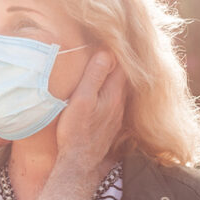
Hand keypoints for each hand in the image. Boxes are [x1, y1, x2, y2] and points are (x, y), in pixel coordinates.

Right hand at [55, 51, 125, 170]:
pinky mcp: (112, 123)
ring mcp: (117, 114)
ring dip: (114, 74)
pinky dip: (111, 88)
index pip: (121, 63)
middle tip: (107, 44)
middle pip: (123, 74)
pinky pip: (115, 99)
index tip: (106, 36)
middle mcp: (121, 102)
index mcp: (114, 93)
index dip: (114, 48)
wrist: (79, 163)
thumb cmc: (76, 130)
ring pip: (120, 87)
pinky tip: (104, 87)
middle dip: (117, 60)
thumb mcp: (81, 100)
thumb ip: (94, 76)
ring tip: (106, 61)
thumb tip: (106, 51)